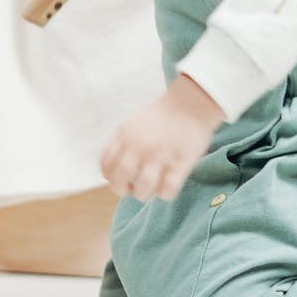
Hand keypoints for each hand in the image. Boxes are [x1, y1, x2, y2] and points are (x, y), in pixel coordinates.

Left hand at [100, 76, 225, 200]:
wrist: (191, 102)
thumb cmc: (163, 115)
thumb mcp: (133, 123)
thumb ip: (122, 143)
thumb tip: (113, 170)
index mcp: (124, 135)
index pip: (105, 165)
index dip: (110, 177)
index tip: (118, 179)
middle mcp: (139, 146)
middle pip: (119, 179)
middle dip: (121, 190)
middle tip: (131, 188)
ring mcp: (160, 155)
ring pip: (142, 189)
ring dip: (143, 194)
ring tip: (149, 188)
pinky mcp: (181, 163)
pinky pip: (167, 190)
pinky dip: (164, 194)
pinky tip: (166, 187)